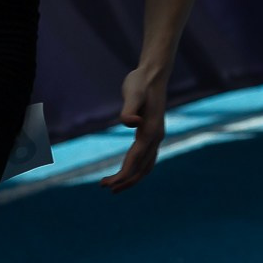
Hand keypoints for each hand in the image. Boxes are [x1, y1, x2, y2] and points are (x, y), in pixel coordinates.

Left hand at [100, 66, 169, 190]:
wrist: (153, 75)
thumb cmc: (140, 83)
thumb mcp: (132, 93)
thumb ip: (129, 109)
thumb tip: (130, 123)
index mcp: (150, 131)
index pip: (135, 160)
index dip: (122, 175)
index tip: (106, 184)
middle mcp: (156, 136)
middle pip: (142, 168)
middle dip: (125, 181)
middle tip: (105, 187)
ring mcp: (157, 136)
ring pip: (147, 165)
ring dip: (132, 177)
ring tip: (115, 186)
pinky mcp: (153, 133)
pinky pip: (147, 157)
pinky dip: (137, 168)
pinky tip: (127, 168)